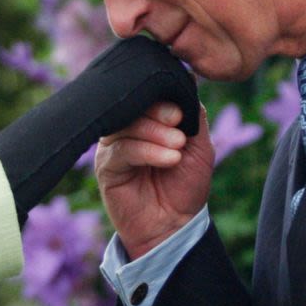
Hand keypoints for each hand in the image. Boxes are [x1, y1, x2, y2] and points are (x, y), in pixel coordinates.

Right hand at [95, 102, 214, 258]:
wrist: (175, 224)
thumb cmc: (186, 184)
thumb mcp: (200, 145)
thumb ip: (194, 113)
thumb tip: (187, 80)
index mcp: (147, 118)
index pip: (147, 93)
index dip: (163, 96)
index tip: (181, 111)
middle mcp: (127, 127)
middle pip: (134, 105)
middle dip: (159, 112)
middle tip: (179, 124)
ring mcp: (114, 145)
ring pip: (128, 125)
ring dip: (156, 133)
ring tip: (178, 147)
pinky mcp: (106, 166)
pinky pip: (122, 149)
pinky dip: (147, 151)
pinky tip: (169, 159)